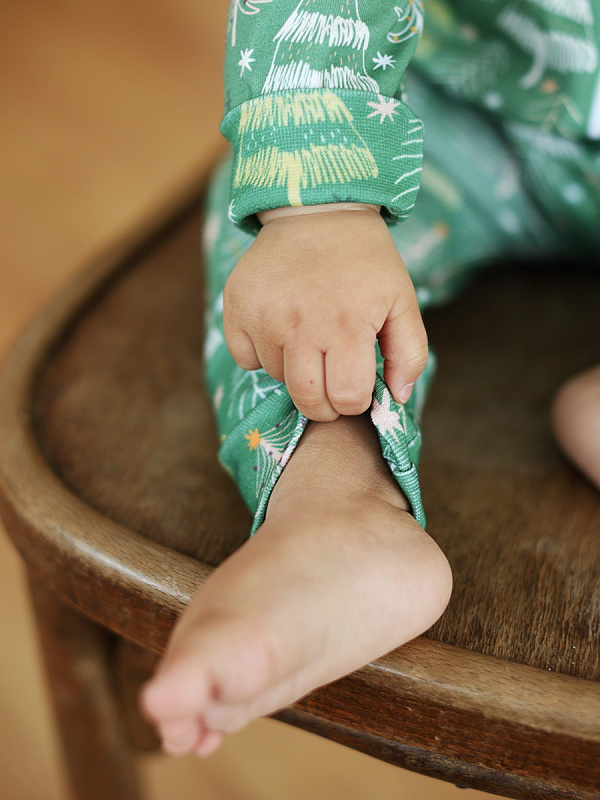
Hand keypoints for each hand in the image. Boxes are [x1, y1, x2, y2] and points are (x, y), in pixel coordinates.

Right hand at [223, 206, 427, 421]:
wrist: (317, 210)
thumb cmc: (366, 262)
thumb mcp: (403, 301)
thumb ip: (410, 354)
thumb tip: (397, 399)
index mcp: (347, 326)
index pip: (346, 399)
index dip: (355, 400)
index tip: (357, 383)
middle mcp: (301, 325)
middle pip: (308, 400)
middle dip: (325, 401)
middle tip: (333, 379)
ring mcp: (264, 317)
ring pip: (277, 378)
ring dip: (295, 370)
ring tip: (310, 337)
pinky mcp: (237, 308)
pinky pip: (245, 359)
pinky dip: (262, 353)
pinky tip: (281, 327)